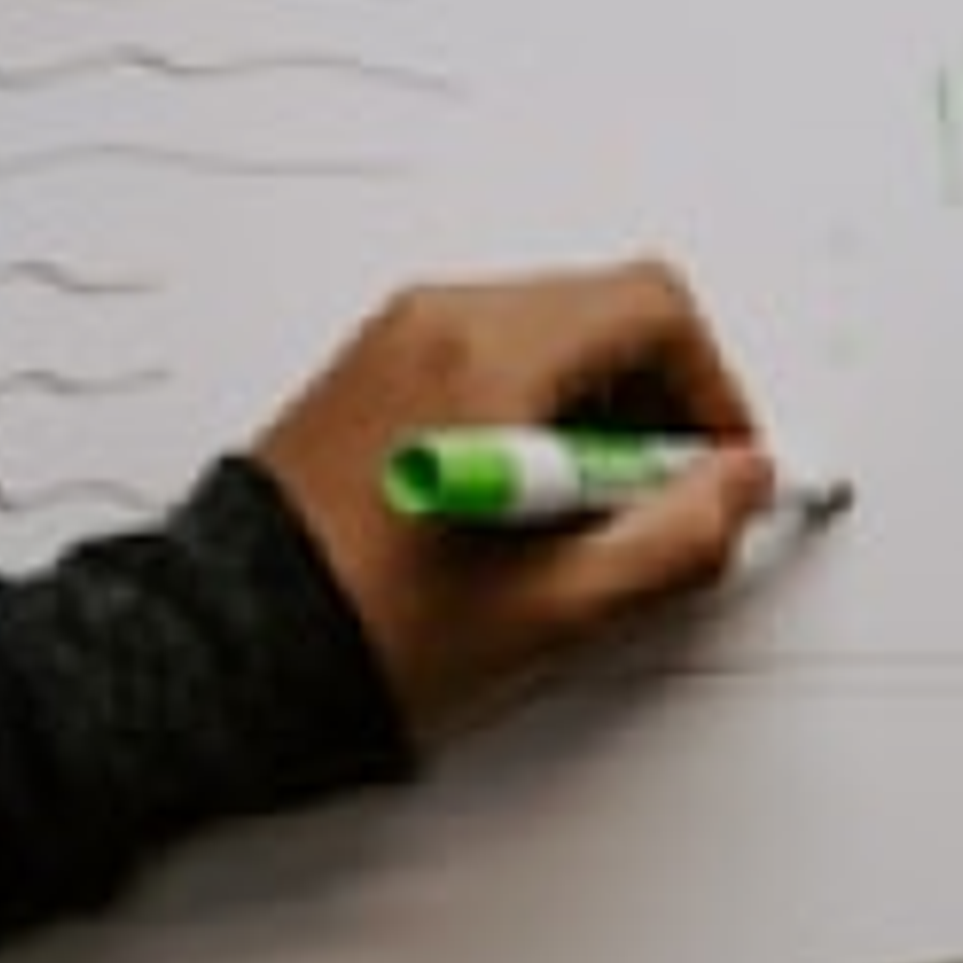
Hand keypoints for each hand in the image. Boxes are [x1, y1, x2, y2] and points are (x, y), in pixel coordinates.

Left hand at [247, 259, 780, 751]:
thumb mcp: (554, 605)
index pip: (653, 310)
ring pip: (547, 338)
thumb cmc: (363, 630)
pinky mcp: (368, 377)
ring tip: (577, 522)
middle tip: (655, 504)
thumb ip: (674, 537)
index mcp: (484, 357)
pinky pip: (484, 362)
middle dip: (656, 405)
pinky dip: (531, 414)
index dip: (713, 391)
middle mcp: (434, 325)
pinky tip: (517, 510)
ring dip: (594, 414)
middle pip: (604, 314)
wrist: (226, 652)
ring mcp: (393, 344)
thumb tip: (737, 488)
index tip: (717, 468)